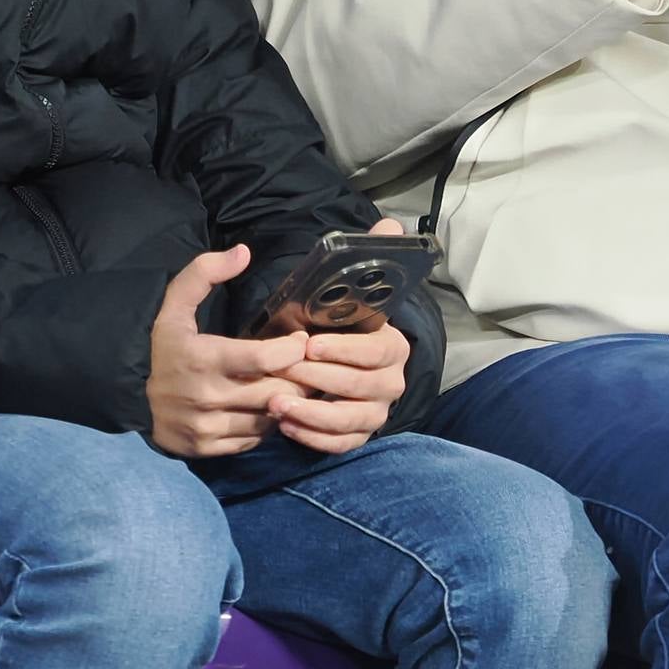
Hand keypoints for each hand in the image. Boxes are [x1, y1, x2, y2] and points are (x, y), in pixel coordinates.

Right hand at [146, 244, 308, 457]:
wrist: (129, 398)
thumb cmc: (161, 347)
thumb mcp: (173, 304)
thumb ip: (204, 272)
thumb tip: (243, 252)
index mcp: (202, 359)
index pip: (264, 358)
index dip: (292, 349)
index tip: (300, 341)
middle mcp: (206, 397)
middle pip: (275, 392)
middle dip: (297, 378)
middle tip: (308, 366)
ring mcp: (207, 427)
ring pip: (268, 419)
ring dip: (285, 402)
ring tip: (293, 386)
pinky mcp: (207, 449)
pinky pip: (253, 440)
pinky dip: (266, 424)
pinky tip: (267, 407)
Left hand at [255, 217, 410, 453]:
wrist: (321, 365)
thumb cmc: (328, 325)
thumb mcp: (341, 291)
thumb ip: (367, 256)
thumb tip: (389, 224)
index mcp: (392, 345)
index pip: (376, 351)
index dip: (344, 350)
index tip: (309, 346)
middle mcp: (391, 381)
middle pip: (363, 387)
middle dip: (321, 381)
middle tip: (284, 373)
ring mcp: (376, 413)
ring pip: (352, 420)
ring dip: (313, 414)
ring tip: (276, 404)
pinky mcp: (357, 437)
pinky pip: (341, 444)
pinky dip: (314, 438)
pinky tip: (284, 426)